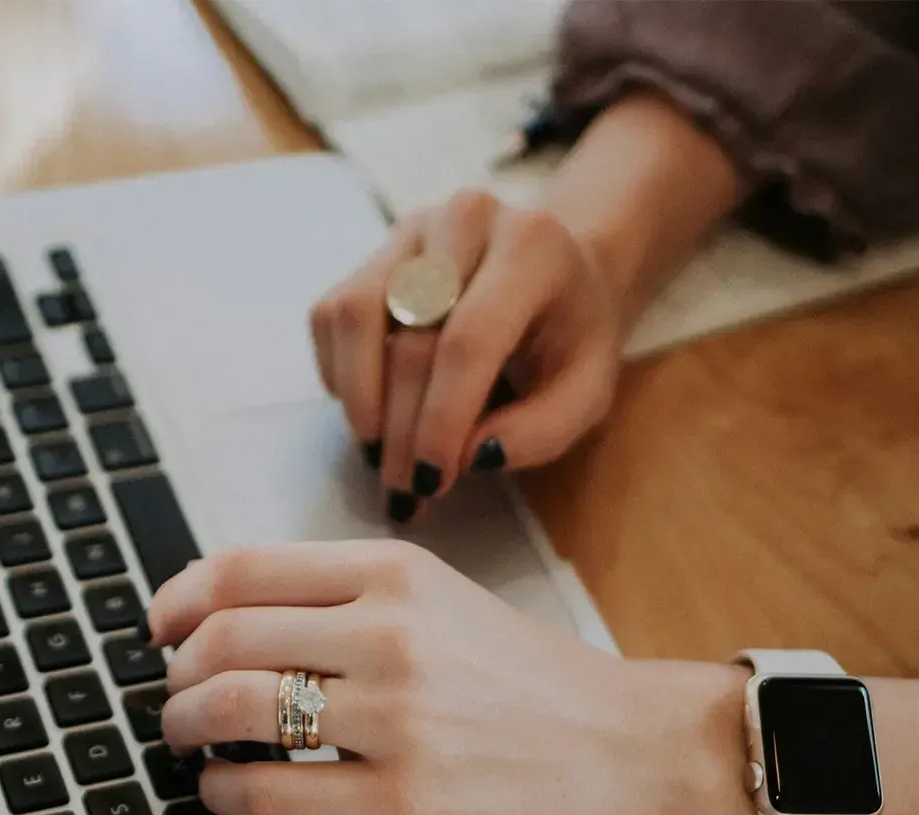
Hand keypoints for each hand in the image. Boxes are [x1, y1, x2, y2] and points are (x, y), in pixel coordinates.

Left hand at [147, 540, 762, 814]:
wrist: (627, 748)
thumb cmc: (530, 677)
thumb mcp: (441, 600)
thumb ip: (346, 596)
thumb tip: (234, 615)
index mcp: (394, 572)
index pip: (242, 567)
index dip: (178, 597)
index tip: (159, 626)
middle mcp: (390, 633)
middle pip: (224, 637)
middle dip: (174, 672)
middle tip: (171, 695)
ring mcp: (397, 717)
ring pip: (236, 708)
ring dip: (185, 726)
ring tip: (186, 740)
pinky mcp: (406, 801)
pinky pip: (273, 791)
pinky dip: (224, 792)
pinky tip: (223, 793)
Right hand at [309, 189, 622, 520]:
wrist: (556, 270)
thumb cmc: (570, 336)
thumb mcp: (587, 391)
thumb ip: (542, 431)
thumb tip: (471, 456)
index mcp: (531, 247)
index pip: (467, 340)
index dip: (440, 419)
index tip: (431, 481)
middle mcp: (464, 221)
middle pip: (409, 339)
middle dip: (401, 430)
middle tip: (404, 490)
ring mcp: (409, 231)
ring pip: (354, 317)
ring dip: (359, 400)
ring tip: (378, 453)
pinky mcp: (371, 252)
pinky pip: (331, 316)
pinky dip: (339, 374)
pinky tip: (372, 409)